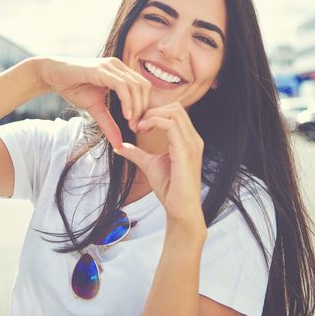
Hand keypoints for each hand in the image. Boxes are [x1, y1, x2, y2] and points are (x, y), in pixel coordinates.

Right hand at [37, 56, 151, 148]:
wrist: (53, 76)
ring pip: (136, 86)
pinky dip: (127, 101)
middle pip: (145, 86)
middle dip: (144, 109)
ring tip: (132, 124)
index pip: (144, 88)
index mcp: (120, 72)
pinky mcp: (102, 69)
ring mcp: (111, 66)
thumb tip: (119, 145)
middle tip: (137, 127)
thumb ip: (109, 125)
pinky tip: (126, 115)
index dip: (145, 107)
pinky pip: (122, 85)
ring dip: (137, 107)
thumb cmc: (74, 88)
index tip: (139, 126)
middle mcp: (119, 66)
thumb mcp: (95, 109)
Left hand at [114, 102, 205, 229]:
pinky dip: (154, 122)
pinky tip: (143, 131)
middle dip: (154, 110)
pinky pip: (171, 125)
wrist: (180, 208)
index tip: (139, 124)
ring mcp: (192, 143)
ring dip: (153, 115)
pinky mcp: (185, 151)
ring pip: (174, 112)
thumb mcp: (149, 164)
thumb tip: (120, 146)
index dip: (155, 113)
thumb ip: (137, 153)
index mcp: (188, 139)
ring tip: (139, 127)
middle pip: (176, 107)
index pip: (175, 112)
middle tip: (138, 123)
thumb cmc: (169, 188)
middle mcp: (193, 138)